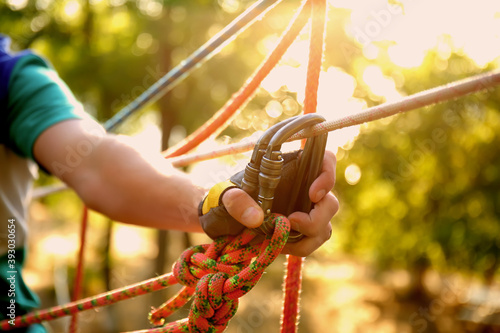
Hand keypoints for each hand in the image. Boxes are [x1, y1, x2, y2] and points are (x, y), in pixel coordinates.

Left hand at [222, 150, 338, 256]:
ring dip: (309, 236)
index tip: (313, 194)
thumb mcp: (225, 195)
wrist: (221, 219)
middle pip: (329, 202)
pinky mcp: (302, 230)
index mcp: (293, 167)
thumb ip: (237, 201)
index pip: (325, 160)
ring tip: (281, 239)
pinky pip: (313, 241)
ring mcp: (306, 210)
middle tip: (292, 222)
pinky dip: (300, 246)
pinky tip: (279, 245)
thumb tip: (257, 218)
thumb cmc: (225, 198)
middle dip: (317, 218)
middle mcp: (304, 187)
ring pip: (325, 226)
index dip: (327, 175)